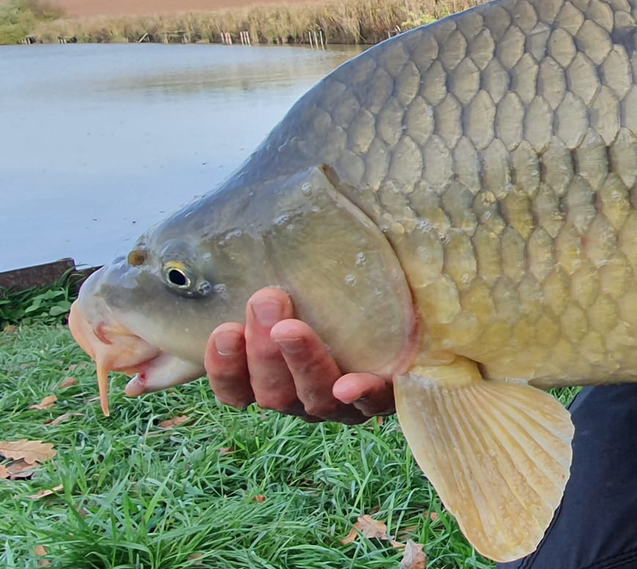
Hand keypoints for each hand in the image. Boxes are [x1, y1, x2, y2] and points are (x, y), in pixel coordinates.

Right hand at [204, 288, 393, 422]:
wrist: (411, 318)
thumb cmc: (337, 300)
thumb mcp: (300, 293)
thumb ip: (267, 286)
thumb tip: (233, 231)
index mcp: (275, 382)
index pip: (237, 389)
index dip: (224, 368)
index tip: (223, 330)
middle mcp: (305, 399)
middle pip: (275, 394)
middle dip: (264, 351)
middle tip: (265, 302)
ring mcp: (346, 405)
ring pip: (316, 399)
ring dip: (301, 362)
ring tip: (291, 328)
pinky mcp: (388, 398)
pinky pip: (373, 404)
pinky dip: (360, 394)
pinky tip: (348, 384)